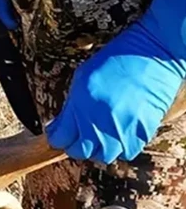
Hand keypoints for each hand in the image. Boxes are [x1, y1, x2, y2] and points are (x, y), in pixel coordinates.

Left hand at [46, 0, 185, 164]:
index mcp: (81, 106)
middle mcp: (100, 121)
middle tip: (76, 138)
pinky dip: (121, 148)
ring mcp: (123, 128)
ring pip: (105, 155)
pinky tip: (119, 136)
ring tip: (98, 138)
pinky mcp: (144, 130)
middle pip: (81, 152)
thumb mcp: (82, 78)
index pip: (60, 138)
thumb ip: (71, 105)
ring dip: (99, 149)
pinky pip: (129, 151)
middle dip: (75, 146)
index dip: (56, 137)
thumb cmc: (115, 60)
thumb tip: (59, 125)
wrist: (153, 53)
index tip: (57, 133)